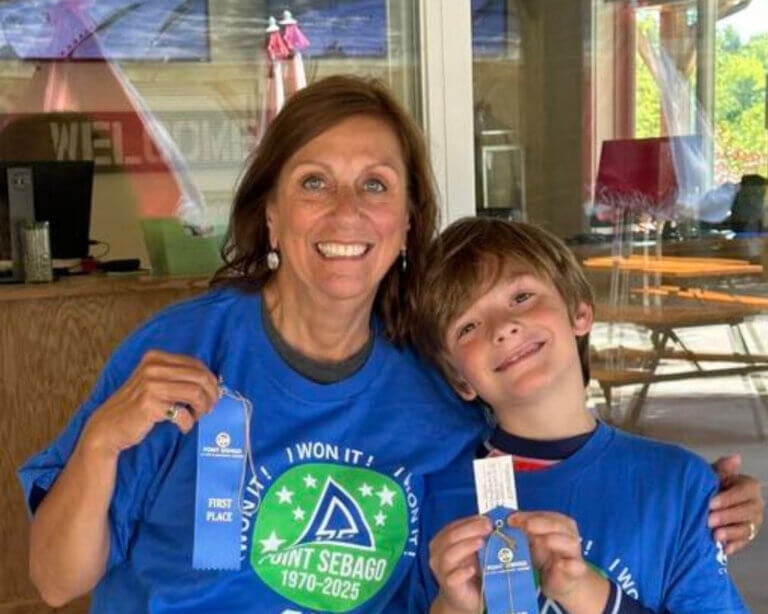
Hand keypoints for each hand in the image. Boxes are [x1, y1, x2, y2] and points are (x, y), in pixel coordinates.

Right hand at [82, 350, 219, 456]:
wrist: (108, 427)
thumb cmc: (136, 406)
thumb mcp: (153, 382)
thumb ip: (176, 377)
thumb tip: (211, 382)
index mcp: (155, 357)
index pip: (196, 364)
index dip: (210, 380)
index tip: (213, 394)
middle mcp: (152, 367)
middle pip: (200, 377)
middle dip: (211, 394)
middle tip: (210, 408)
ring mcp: (150, 385)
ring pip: (195, 393)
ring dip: (202, 408)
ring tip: (197, 417)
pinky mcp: (149, 405)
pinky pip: (183, 413)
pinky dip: (188, 423)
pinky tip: (183, 427)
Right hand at [429, 516, 490, 613]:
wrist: (464, 598)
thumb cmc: (469, 570)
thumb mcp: (472, 550)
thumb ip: (476, 536)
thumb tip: (490, 521)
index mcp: (441, 540)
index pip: (454, 526)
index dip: (470, 521)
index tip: (487, 519)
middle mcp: (437, 553)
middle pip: (451, 537)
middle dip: (471, 530)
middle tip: (488, 527)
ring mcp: (441, 570)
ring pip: (449, 555)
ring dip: (466, 546)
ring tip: (481, 542)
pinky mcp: (448, 586)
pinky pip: (452, 577)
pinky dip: (462, 572)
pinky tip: (473, 569)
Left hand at [508, 511, 608, 611]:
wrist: (562, 580)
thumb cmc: (545, 556)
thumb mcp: (532, 540)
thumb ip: (521, 530)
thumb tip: (502, 521)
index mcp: (557, 524)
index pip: (544, 515)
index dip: (527, 516)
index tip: (511, 520)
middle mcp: (568, 536)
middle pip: (559, 525)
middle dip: (540, 524)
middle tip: (525, 527)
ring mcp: (573, 554)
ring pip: (570, 543)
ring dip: (554, 540)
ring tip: (541, 541)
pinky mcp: (575, 573)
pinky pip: (576, 567)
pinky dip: (570, 565)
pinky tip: (561, 564)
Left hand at [710, 454, 764, 553]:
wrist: (707, 503)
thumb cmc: (711, 486)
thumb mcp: (713, 476)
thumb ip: (722, 469)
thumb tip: (735, 457)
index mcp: (749, 486)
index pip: (744, 492)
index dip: (728, 498)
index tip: (710, 503)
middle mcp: (755, 505)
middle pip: (747, 512)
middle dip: (727, 516)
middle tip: (709, 520)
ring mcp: (753, 522)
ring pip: (746, 529)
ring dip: (730, 533)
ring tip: (715, 535)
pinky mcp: (747, 537)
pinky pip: (743, 543)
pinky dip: (733, 546)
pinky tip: (723, 548)